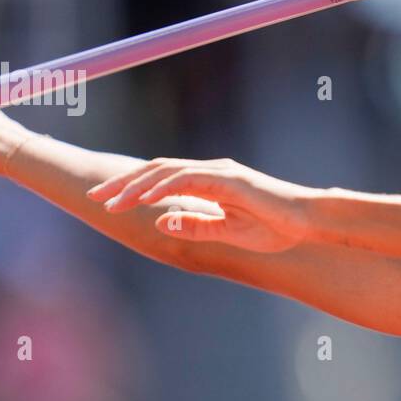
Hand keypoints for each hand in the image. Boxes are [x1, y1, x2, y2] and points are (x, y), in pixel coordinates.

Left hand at [86, 157, 315, 252]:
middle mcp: (210, 171)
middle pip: (156, 169)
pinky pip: (189, 179)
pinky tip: (145, 199)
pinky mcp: (229, 180)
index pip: (162, 179)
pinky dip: (164, 187)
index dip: (132, 187)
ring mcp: (219, 172)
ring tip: (111, 200)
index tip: (107, 199)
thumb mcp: (228, 231)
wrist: (307, 222)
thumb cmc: (276, 227)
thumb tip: (162, 220)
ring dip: (136, 186)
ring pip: (167, 171)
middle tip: (93, 196)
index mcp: (209, 182)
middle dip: (123, 183)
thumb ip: (197, 224)